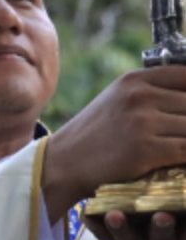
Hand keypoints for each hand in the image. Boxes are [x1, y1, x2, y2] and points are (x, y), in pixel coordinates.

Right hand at [43, 66, 185, 221]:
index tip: (185, 110)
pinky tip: (179, 163)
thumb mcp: (117, 100)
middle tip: (178, 132)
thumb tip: (185, 102)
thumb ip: (151, 94)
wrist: (66, 161)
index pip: (185, 76)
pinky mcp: (145, 149)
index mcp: (133, 80)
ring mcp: (142, 121)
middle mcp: (139, 95)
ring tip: (177, 146)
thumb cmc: (95, 133)